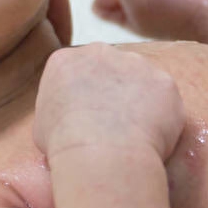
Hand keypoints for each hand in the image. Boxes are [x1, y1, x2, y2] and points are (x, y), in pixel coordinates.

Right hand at [33, 43, 184, 161]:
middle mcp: (99, 52)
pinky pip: (164, 98)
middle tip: (114, 121)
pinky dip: (162, 115)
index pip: (76, 70)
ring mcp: (134, 63)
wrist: (101, 155)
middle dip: (113, 89)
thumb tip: (66, 116)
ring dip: (139, 98)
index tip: (87, 116)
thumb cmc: (64, 144)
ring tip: (136, 132)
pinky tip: (153, 136)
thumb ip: (58, 107)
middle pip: (109, 67)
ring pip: (140, 79)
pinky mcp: (163, 81)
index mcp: (65, 60)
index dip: (83, 94)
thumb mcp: (42, 122)